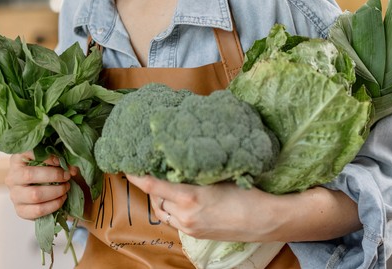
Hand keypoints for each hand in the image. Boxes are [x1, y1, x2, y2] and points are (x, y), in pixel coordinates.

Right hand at [5, 152, 75, 220]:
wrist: (47, 190)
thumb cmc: (50, 170)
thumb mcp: (55, 161)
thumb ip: (63, 161)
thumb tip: (71, 170)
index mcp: (17, 160)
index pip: (26, 153)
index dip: (45, 157)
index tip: (60, 161)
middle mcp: (12, 177)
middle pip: (29, 175)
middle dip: (53, 175)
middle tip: (66, 176)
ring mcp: (14, 195)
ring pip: (34, 195)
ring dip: (55, 191)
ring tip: (66, 188)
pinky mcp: (20, 210)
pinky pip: (38, 210)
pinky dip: (54, 205)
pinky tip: (61, 199)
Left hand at [126, 175, 276, 241]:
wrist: (264, 220)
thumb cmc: (247, 193)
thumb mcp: (220, 175)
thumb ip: (197, 170)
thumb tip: (179, 156)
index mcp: (190, 196)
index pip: (153, 185)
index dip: (137, 175)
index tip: (127, 165)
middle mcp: (185, 214)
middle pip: (156, 198)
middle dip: (152, 184)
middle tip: (152, 169)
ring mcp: (189, 227)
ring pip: (163, 211)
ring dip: (161, 198)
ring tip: (166, 184)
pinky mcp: (195, 234)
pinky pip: (173, 220)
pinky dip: (171, 209)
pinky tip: (180, 199)